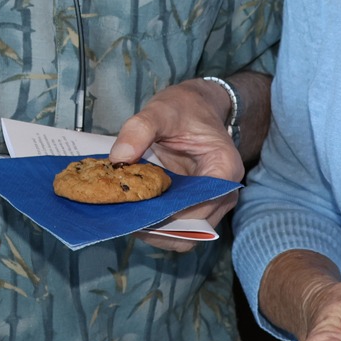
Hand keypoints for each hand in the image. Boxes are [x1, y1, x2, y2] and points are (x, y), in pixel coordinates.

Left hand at [109, 80, 241, 250]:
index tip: (135, 214)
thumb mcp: (160, 110)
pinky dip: (156, 222)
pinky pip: (177, 223)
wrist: (196, 106)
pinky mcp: (195, 203)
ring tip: (123, 218)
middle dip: (158, 230)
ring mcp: (211, 201)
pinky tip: (132, 212)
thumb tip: (117, 158)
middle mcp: (223, 193)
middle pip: (192, 231)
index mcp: (223, 170)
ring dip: (155, 230)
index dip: (167, 219)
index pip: (199, 211)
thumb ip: (138, 129)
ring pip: (184, 234)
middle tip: (122, 220)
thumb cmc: (184, 108)